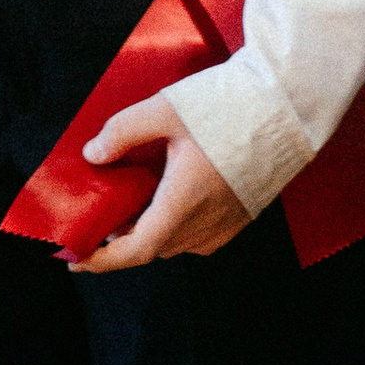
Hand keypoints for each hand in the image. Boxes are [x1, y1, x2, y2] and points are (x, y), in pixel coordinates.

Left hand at [69, 94, 250, 271]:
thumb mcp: (166, 109)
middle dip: (120, 240)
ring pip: (176, 242)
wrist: (291, 104)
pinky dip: (175, 227)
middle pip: (153, 246)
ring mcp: (229, 222)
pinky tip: (168, 200)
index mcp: (185, 201)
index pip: (136, 250)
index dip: (101, 261)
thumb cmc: (232, 105)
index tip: (73, 261)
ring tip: (130, 205)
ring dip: (149, 231)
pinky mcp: (243, 214)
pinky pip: (199, 236)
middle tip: (95, 221)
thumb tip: (94, 155)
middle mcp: (208, 221)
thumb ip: (123, 132)